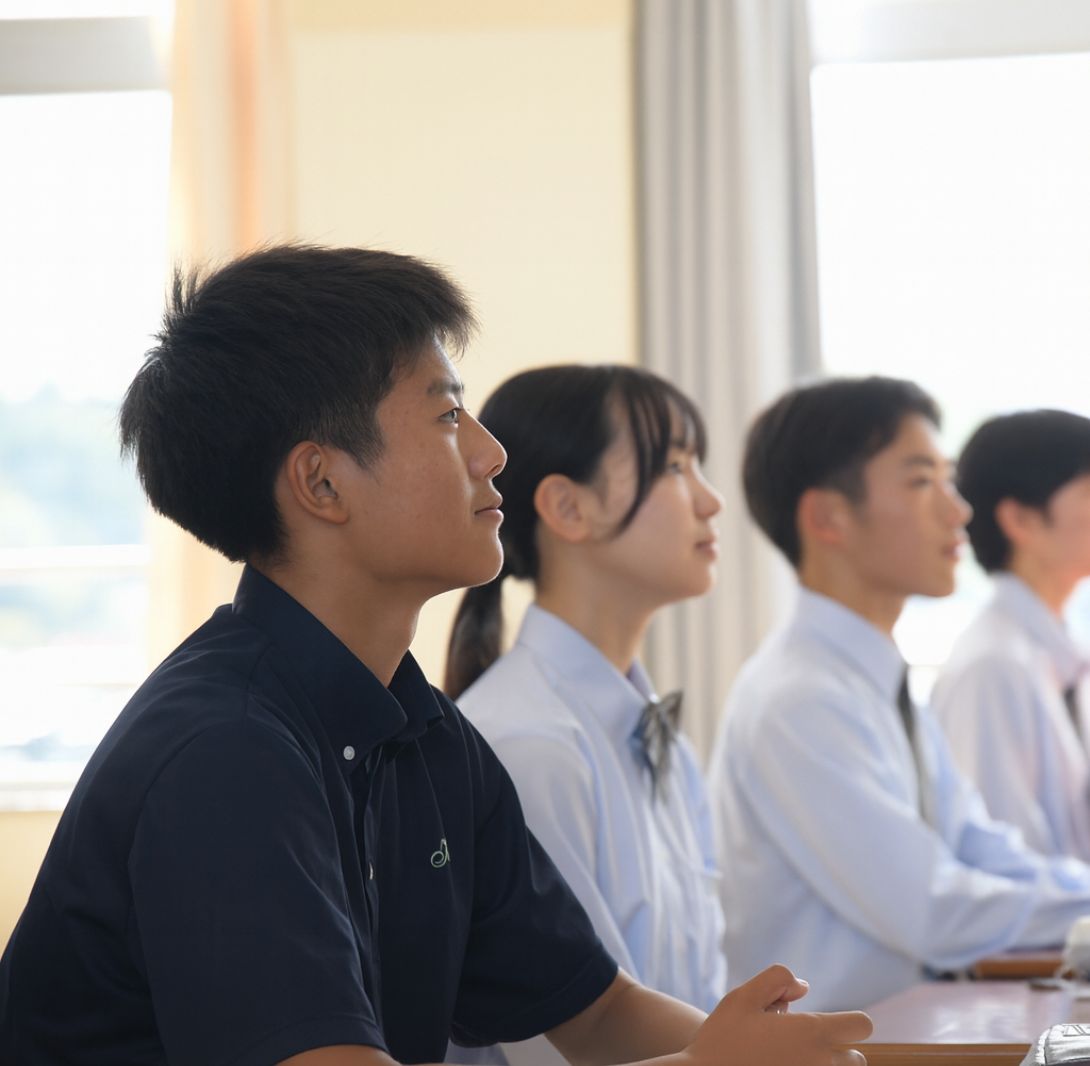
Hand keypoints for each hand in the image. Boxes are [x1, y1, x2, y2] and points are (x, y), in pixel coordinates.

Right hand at [687, 964, 872, 1065]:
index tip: (828, 1022)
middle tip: (801, 1045)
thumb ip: (777, 980)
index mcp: (812, 1034)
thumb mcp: (742, 997)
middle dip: (837, 1049)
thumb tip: (803, 987)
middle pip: (857, 1058)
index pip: (862, 1026)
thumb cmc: (722, 1039)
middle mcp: (821, 1064)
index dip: (849, 1021)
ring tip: (792, 1060)